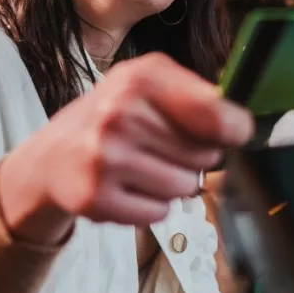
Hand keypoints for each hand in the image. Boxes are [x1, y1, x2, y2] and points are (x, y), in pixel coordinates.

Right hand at [0, 53, 253, 243]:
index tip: (232, 133)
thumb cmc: (113, 117)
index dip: (234, 130)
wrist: (50, 157)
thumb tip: (243, 126)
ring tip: (142, 168)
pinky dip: (151, 206)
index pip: (217, 115)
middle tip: (162, 149)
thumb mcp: (148, 85)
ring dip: (172, 184)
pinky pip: (159, 212)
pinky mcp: (95, 197)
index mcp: (142, 79)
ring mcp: (105, 157)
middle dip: (194, 158)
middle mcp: (120, 114)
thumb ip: (199, 97)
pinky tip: (127, 188)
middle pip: (206, 157)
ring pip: (185, 187)